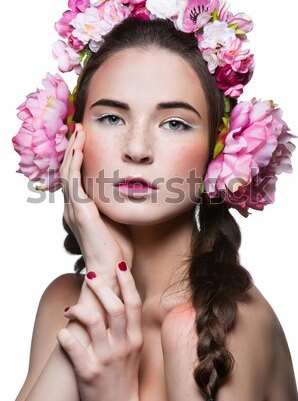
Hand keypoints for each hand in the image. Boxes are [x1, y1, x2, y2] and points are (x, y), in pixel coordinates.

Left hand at [57, 261, 142, 400]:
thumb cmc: (124, 374)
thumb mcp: (134, 348)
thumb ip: (128, 324)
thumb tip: (121, 296)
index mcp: (135, 338)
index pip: (133, 303)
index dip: (127, 281)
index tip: (118, 265)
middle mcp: (123, 346)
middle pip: (114, 307)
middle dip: (101, 287)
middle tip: (91, 276)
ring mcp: (106, 359)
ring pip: (92, 322)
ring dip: (79, 309)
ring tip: (70, 309)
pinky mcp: (88, 372)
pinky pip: (74, 348)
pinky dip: (65, 337)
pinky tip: (61, 333)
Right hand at [59, 123, 133, 284]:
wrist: (112, 271)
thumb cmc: (117, 248)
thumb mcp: (117, 218)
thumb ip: (115, 203)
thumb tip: (128, 187)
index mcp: (81, 208)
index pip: (75, 176)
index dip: (77, 157)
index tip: (84, 140)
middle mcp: (73, 207)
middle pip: (68, 170)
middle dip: (73, 148)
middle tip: (78, 129)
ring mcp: (74, 209)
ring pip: (68, 172)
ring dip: (73, 150)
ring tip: (78, 132)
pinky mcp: (80, 212)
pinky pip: (73, 182)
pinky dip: (75, 164)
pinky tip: (79, 149)